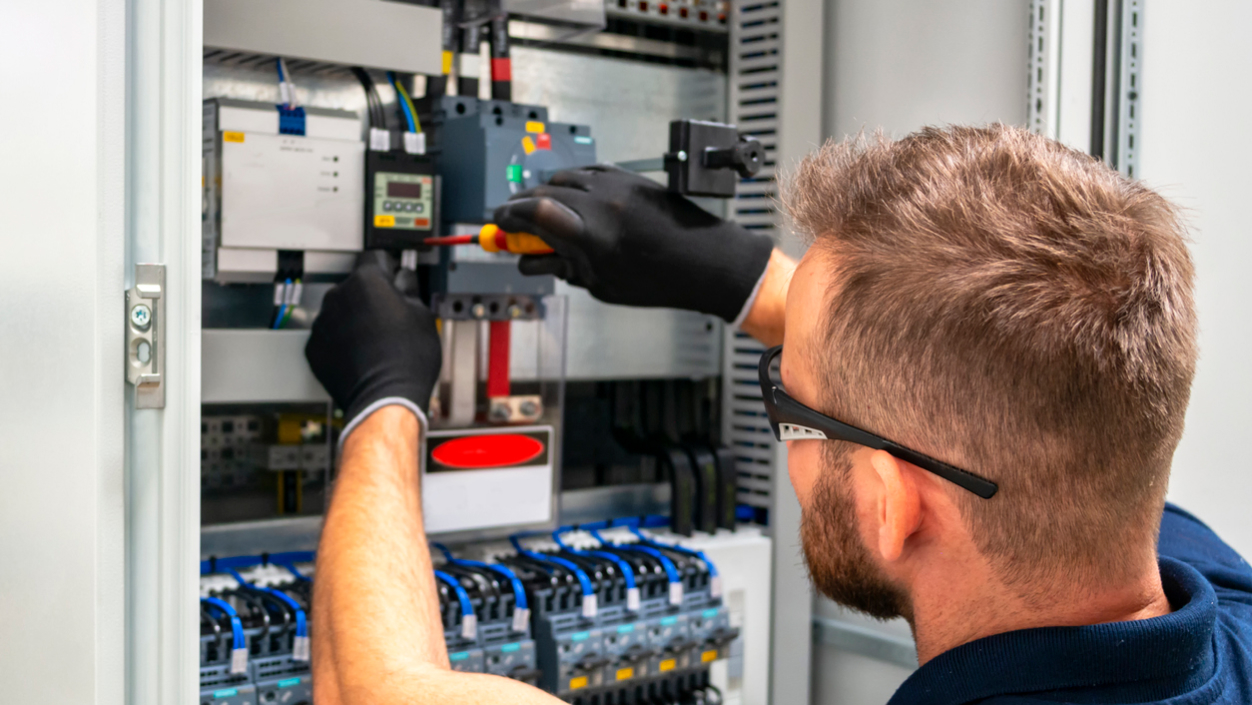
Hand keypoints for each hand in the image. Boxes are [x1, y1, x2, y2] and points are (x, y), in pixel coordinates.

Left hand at [305, 251, 441, 440]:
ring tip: (376, 341)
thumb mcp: (423, 315)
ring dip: (354, 319)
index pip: (375, 256)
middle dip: (371, 296)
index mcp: (367, 281)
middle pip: (356, 285)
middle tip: (391, 317)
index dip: (389, 268)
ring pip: (340, 311)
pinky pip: (329, 336)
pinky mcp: (314, 348)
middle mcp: (339, 296)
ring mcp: (323, 322)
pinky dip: (341, 342)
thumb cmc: (406, 361)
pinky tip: (361, 354)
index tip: (394, 277)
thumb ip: (409, 289)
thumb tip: (404, 281)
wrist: (385, 398)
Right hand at [493, 164, 774, 321]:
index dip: (507, 218)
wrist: (706, 260)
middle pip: (542, 193)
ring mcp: (616, 186)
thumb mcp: (603, 286)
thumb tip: (532, 259)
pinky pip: (587, 172)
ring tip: (541, 213)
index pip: (533, 214)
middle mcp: (602, 205)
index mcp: (592, 238)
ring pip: (562, 179)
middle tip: (511, 223)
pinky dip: (571, 183)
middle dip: (520, 208)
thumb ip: (563, 268)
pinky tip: (570, 198)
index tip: (498, 225)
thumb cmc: (660, 281)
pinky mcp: (629, 178)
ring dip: (544, 193)